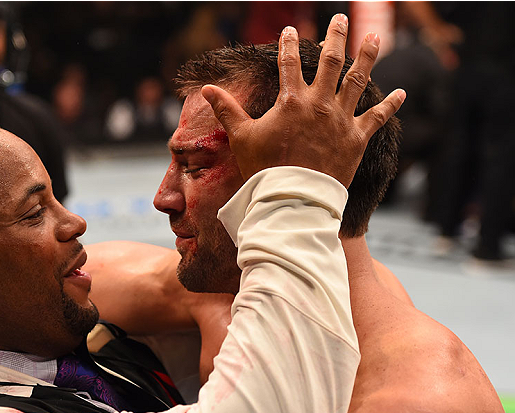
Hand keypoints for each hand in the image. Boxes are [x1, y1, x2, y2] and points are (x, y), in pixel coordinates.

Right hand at [201, 14, 405, 187]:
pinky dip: (390, 105)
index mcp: (291, 101)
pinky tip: (401, 92)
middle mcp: (319, 104)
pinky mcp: (356, 139)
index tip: (289, 30)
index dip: (287, 45)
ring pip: (357, 81)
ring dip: (367, 58)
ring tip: (374, 38)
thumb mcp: (241, 137)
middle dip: (336, 37)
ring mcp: (341, 120)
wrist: (292, 198)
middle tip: (341, 20)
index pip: (289, 63)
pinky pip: (377, 118)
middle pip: (331, 62)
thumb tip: (206, 89)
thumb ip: (227, 110)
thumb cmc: (263, 169)